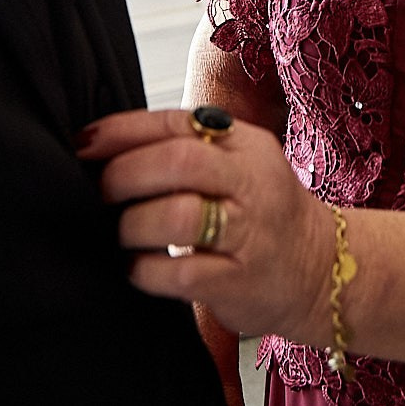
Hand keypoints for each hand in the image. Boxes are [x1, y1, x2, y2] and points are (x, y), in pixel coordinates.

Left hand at [78, 108, 334, 344]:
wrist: (321, 268)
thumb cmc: (261, 214)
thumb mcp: (238, 165)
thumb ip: (187, 150)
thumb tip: (104, 148)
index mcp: (243, 145)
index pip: (176, 123)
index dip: (122, 131)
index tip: (83, 143)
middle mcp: (250, 182)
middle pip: (179, 162)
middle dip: (124, 175)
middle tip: (100, 192)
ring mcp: (249, 233)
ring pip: (178, 217)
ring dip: (133, 225)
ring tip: (124, 233)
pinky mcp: (240, 281)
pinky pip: (181, 273)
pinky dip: (145, 270)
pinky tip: (139, 267)